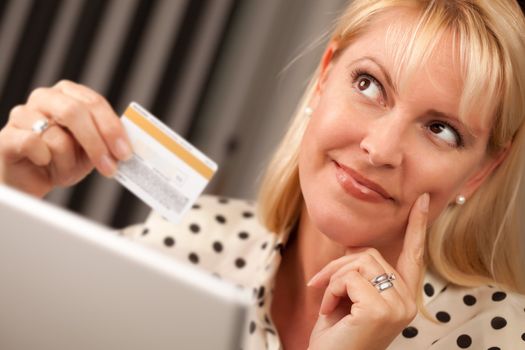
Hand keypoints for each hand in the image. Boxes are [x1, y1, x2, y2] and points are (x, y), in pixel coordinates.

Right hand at [0, 80, 131, 196]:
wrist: (29, 179)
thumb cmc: (61, 161)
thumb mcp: (91, 151)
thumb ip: (107, 142)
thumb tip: (127, 146)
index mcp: (69, 95)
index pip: (95, 103)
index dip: (112, 128)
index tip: (125, 153)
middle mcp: (45, 98)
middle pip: (76, 112)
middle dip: (97, 143)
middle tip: (109, 166)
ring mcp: (23, 114)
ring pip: (56, 136)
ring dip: (67, 161)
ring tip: (63, 170)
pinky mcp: (7, 135)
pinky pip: (34, 145)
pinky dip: (45, 160)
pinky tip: (43, 163)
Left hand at [307, 193, 429, 349]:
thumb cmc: (338, 336)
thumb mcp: (351, 298)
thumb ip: (361, 274)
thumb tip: (355, 244)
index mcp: (404, 298)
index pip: (414, 255)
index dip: (418, 226)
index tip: (425, 200)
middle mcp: (408, 302)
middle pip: (370, 254)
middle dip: (339, 266)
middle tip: (320, 287)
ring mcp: (397, 306)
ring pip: (359, 261)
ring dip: (334, 279)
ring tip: (329, 304)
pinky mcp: (380, 309)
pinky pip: (348, 277)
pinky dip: (331, 290)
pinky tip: (330, 311)